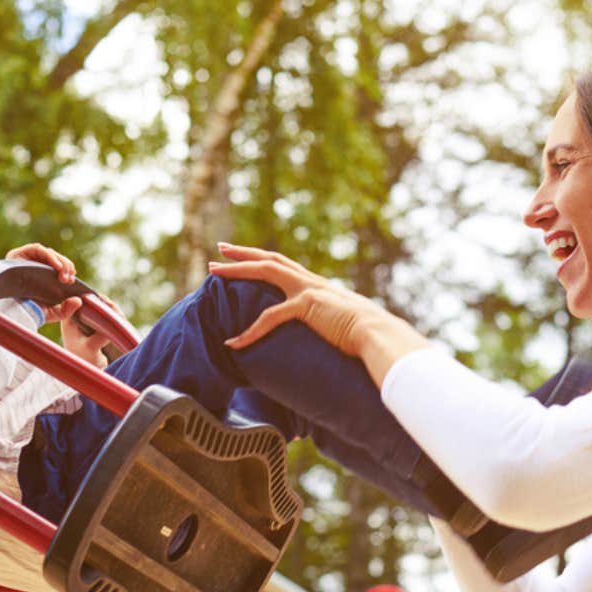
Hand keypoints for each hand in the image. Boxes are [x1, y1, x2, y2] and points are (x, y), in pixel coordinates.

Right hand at [6, 243, 106, 366]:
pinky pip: (37, 249)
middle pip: (54, 258)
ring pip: (48, 253)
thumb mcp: (54, 312)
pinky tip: (56, 267)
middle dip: (66, 266)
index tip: (72, 279)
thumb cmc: (32, 312)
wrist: (15, 313)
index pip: (57, 266)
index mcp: (42, 276)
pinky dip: (49, 256)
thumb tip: (79, 301)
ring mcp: (25, 259)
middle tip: (69, 279)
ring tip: (64, 274)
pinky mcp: (17, 254)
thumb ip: (68, 309)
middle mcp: (33, 266)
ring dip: (60, 261)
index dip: (67, 269)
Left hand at [208, 243, 387, 356]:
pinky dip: (249, 332)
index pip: (283, 265)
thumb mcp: (342, 324)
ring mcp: (308, 290)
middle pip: (269, 259)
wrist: (378, 334)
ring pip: (264, 271)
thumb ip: (330, 322)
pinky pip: (269, 317)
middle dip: (242, 253)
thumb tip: (328, 333)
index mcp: (316, 285)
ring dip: (236, 270)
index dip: (262, 259)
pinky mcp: (307, 306)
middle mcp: (310, 281)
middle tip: (219, 249)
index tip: (243, 256)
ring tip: (212, 270)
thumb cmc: (365, 335)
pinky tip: (233, 343)